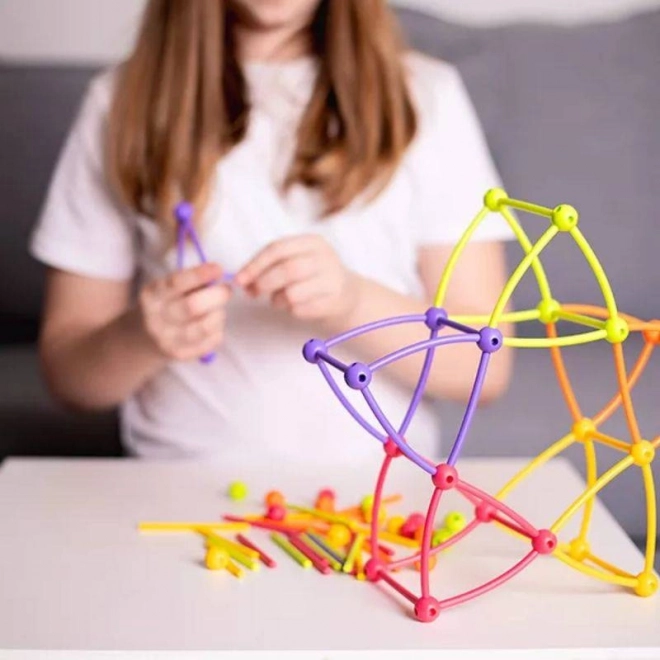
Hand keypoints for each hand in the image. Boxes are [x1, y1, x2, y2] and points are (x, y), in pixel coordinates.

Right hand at [138, 263, 230, 360]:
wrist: (145, 337)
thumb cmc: (167, 304)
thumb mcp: (169, 288)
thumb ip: (191, 281)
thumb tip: (218, 275)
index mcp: (153, 295)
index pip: (177, 282)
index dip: (201, 274)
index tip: (218, 269)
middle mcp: (156, 318)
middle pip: (193, 306)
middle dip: (217, 295)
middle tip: (226, 289)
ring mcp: (167, 339)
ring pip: (204, 326)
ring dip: (219, 314)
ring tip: (218, 309)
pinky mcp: (180, 354)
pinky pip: (211, 341)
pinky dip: (218, 329)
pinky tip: (213, 324)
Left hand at [236, 235, 360, 321]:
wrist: (348, 295)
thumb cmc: (313, 277)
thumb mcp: (295, 261)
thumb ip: (269, 266)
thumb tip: (242, 280)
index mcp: (313, 242)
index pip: (278, 248)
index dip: (255, 264)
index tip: (239, 279)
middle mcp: (325, 258)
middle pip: (286, 269)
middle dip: (264, 283)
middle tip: (253, 292)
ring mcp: (332, 280)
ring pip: (293, 292)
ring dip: (277, 299)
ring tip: (278, 300)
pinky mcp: (334, 302)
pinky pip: (301, 309)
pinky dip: (290, 310)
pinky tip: (295, 307)